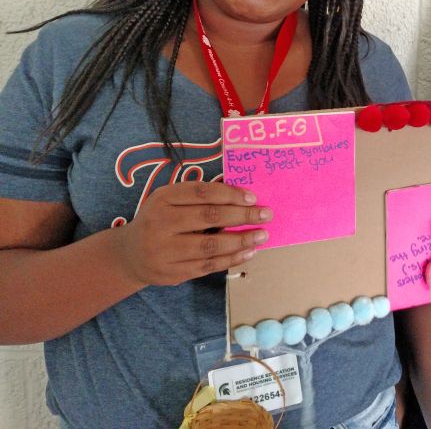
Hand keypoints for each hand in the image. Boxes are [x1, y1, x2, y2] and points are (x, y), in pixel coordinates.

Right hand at [114, 181, 270, 285]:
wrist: (129, 255)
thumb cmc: (159, 220)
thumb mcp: (170, 201)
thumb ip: (199, 196)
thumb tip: (241, 194)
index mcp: (162, 199)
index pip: (202, 192)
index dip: (230, 194)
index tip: (253, 198)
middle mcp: (160, 224)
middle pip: (209, 217)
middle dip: (242, 215)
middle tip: (266, 215)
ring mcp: (164, 251)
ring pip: (210, 245)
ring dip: (241, 240)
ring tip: (261, 235)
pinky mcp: (172, 273)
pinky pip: (208, 266)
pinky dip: (231, 259)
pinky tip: (248, 252)